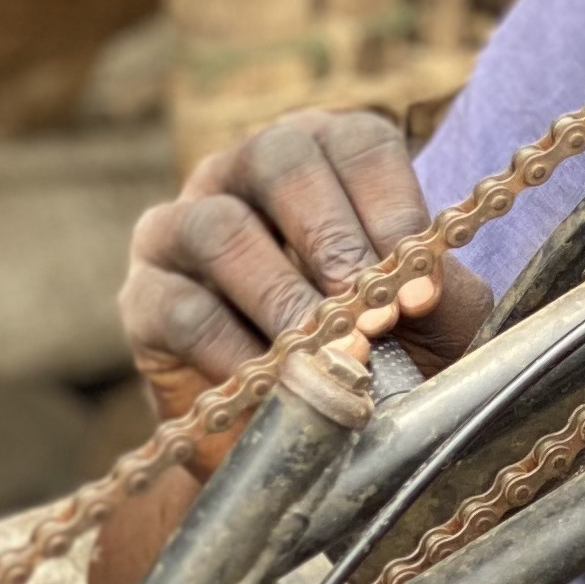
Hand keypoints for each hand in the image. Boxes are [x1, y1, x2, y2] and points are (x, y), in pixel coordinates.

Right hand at [117, 105, 488, 424]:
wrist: (307, 440)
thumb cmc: (382, 354)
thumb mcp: (433, 321)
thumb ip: (440, 293)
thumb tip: (420, 287)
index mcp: (327, 157)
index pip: (357, 143)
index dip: (393, 208)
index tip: (420, 289)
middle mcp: (245, 172)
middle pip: (279, 159)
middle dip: (332, 236)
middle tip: (367, 309)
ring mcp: (182, 228)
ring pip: (219, 228)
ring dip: (281, 294)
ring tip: (326, 351)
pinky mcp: (143, 298)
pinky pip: (180, 308)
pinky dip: (233, 350)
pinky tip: (274, 384)